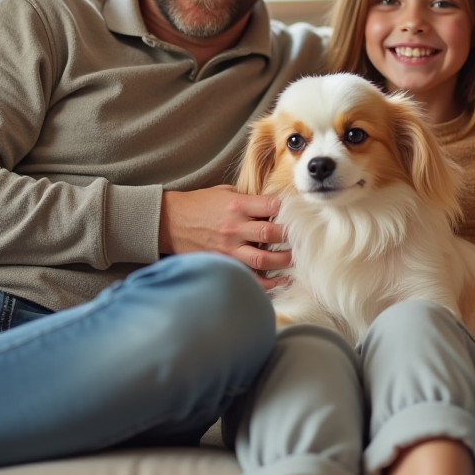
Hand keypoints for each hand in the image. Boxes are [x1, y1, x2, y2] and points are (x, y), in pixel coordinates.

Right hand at [159, 185, 291, 289]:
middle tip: (305, 238)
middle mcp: (235, 228)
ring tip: (297, 259)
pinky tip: (282, 281)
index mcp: (237, 205)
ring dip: (285, 260)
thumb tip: (273, 205)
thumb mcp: (224, 192)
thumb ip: (248, 199)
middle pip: (273, 234)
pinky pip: (250, 277)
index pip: (272, 206)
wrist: (168, 221)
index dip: (290, 210)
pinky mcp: (223, 264)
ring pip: (264, 259)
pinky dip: (268, 282)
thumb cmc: (197, 204)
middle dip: (292, 237)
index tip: (301, 214)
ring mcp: (229, 249)